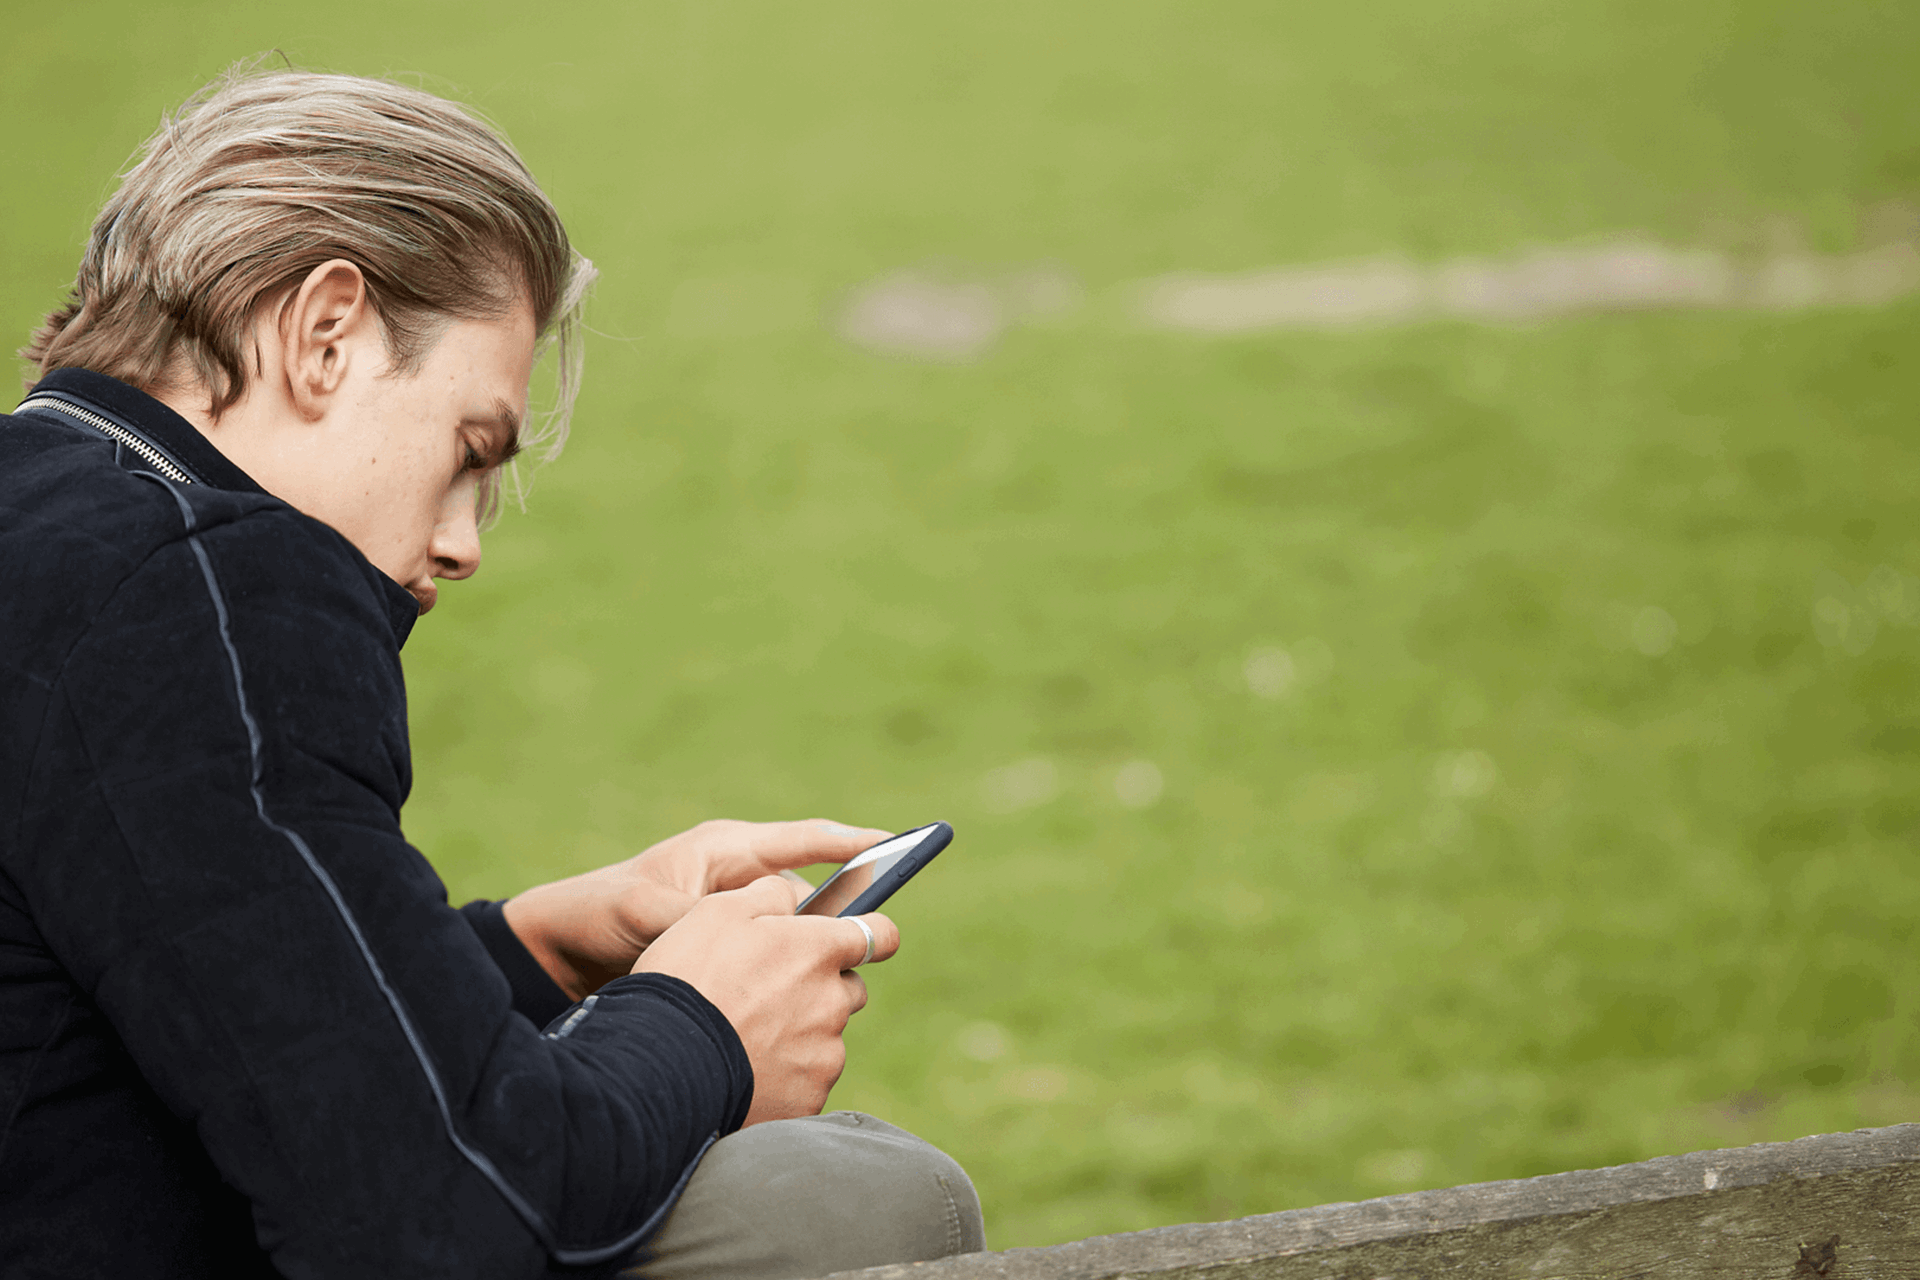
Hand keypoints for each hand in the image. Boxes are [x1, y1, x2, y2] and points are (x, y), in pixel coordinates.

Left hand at [502, 818, 892, 999]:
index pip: (803, 841)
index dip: (852, 844)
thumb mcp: (645, 912)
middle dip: (847, 915)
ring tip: (843, 982)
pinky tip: (805, 1007)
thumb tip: (751, 938)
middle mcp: (741, 881)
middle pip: (812, 894)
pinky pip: (776, 964)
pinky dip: (792, 981)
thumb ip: (697, 920)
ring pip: (798, 935)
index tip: (895, 846)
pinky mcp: (731, 956)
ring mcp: (738, 920)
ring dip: (817, 956)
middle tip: (881, 937)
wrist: (560, 955)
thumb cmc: (598, 914)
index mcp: (727, 851)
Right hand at [634, 874, 900, 1124]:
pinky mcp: (810, 1098)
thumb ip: (769, 894)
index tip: (853, 941)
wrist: (662, 1066)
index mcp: (819, 950)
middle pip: (849, 990)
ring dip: (800, 1034)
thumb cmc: (687, 980)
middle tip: (768, 994)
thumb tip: (793, 896)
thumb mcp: (717, 911)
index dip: (870, 933)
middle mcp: (833, 1001)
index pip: (880, 934)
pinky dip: (785, 1076)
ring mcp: (825, 1054)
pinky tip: (746, 1071)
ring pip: (826, 1037)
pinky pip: (807, 1080)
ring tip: (745, 1036)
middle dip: (821, 988)